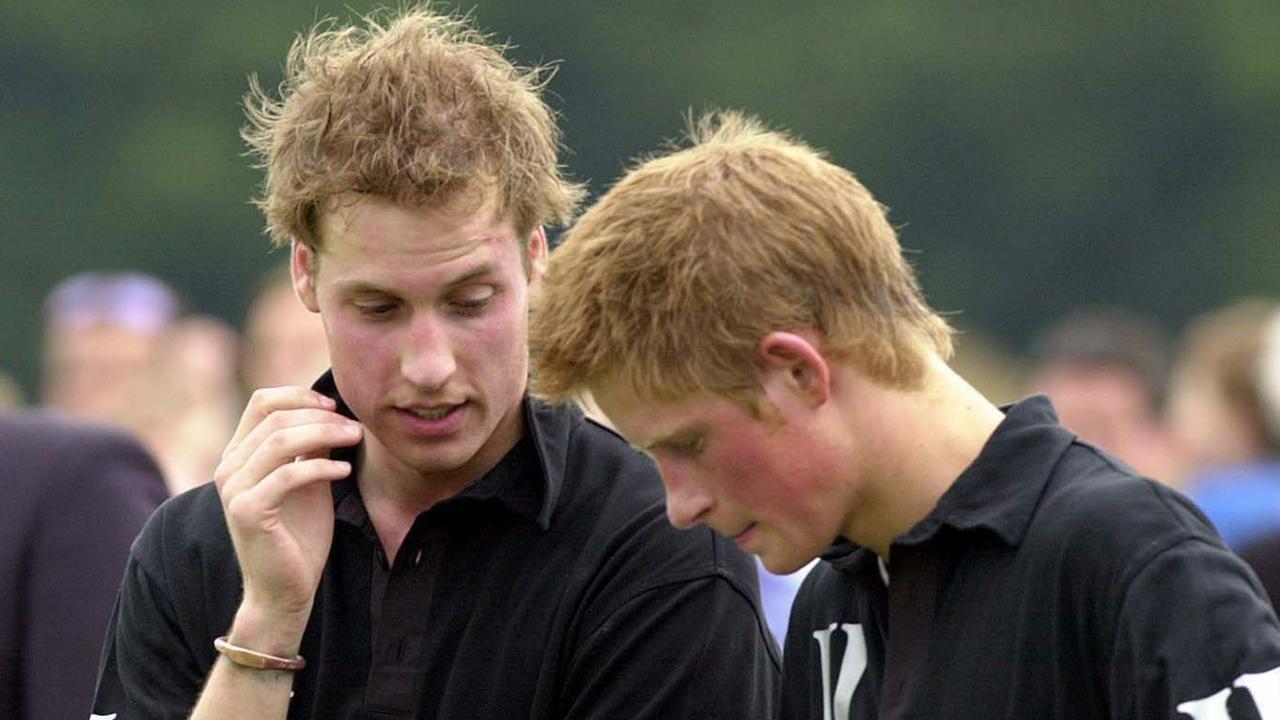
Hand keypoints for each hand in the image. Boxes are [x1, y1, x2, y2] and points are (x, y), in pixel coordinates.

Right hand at [214, 387, 361, 636]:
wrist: (284, 589)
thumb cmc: (299, 535)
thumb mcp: (309, 481)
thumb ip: (312, 448)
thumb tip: (333, 411)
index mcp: (239, 455)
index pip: (262, 402)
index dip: (299, 395)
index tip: (334, 405)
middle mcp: (229, 468)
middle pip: (275, 417)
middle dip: (321, 416)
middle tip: (355, 428)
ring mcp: (234, 489)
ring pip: (280, 441)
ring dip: (325, 434)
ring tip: (355, 440)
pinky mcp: (247, 512)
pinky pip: (287, 475)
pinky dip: (321, 467)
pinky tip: (344, 470)